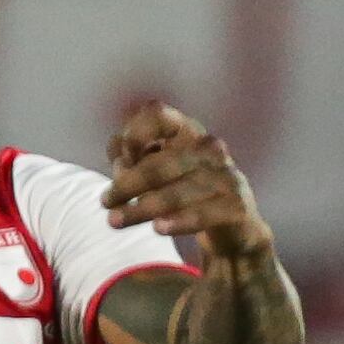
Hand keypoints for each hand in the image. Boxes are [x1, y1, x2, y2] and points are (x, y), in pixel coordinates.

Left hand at [103, 101, 270, 265]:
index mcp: (186, 131)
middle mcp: (208, 148)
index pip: (157, 114)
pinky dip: (179, 221)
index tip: (122, 160)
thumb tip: (114, 146)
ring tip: (115, 221)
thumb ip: (131, 157)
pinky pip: (203, 213)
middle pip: (161, 162)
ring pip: (177, 192)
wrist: (235, 225)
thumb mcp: (157, 169)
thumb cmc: (187, 190)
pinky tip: (158, 228)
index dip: (134, 134)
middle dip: (128, 183)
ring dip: (142, 208)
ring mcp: (226, 176)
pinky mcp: (237, 206)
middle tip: (106, 202)